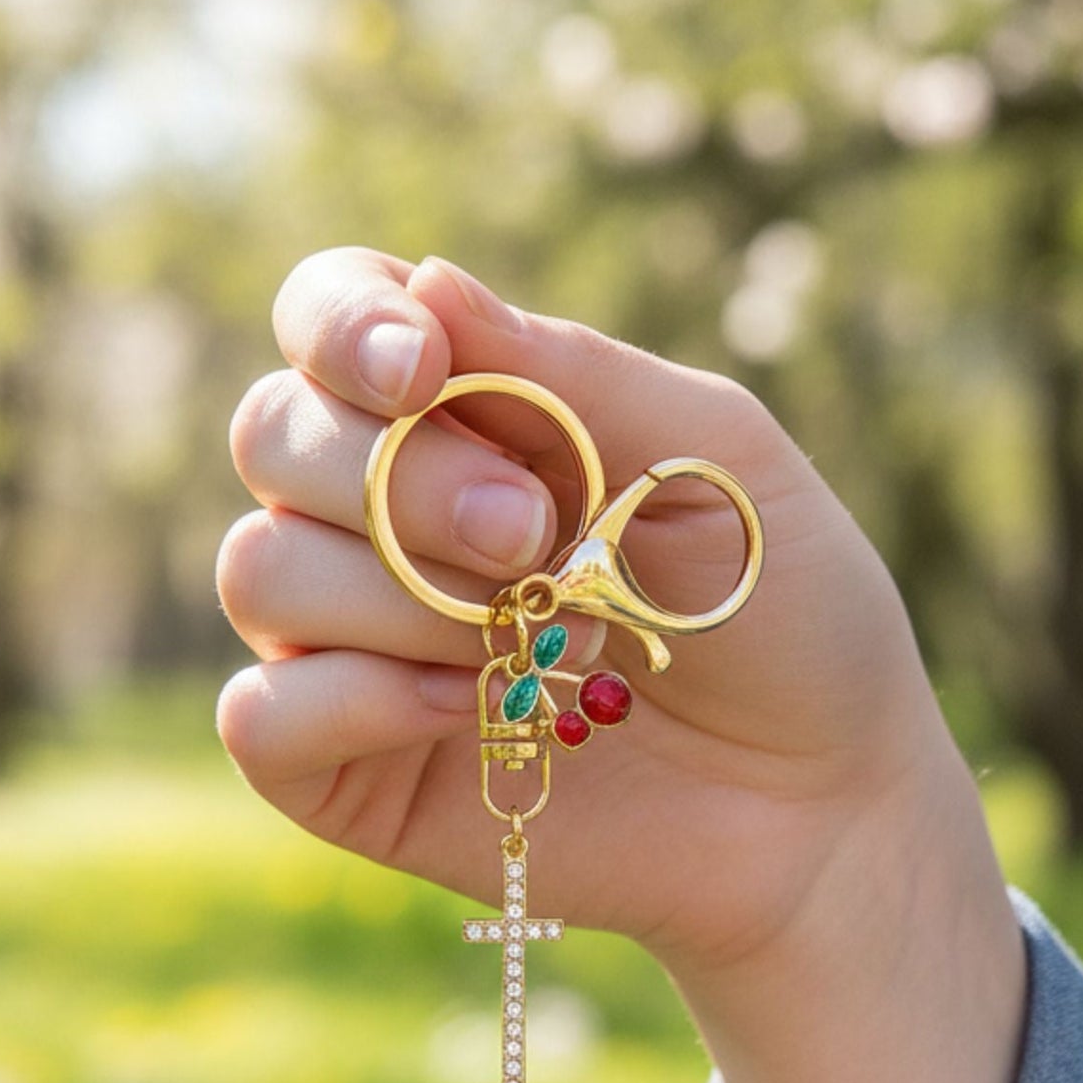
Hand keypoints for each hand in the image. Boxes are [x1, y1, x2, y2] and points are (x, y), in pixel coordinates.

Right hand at [217, 247, 952, 975]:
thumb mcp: (711, 458)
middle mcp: (381, 519)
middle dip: (401, 479)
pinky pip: (260, 716)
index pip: (326, 318)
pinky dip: (354, 701)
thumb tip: (424, 283)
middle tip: (534, 535)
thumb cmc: (783, 611)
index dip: (343, 324)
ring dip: (403, 598)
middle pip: (273, 435)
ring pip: (261, 569)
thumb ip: (569, 374)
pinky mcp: (348, 773)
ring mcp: (352, 647)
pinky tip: (471, 707)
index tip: (425, 370)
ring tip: (541, 637)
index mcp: (465, 415)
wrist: (823, 800)